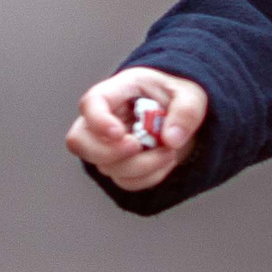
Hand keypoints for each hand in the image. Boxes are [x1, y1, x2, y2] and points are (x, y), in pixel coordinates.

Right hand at [66, 67, 209, 191]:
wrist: (182, 110)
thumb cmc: (179, 93)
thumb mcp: (191, 93)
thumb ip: (186, 111)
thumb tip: (171, 139)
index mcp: (119, 90)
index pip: (91, 103)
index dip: (98, 121)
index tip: (119, 133)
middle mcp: (106, 118)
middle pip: (80, 141)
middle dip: (110, 153)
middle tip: (139, 146)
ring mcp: (109, 144)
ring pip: (105, 167)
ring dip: (140, 167)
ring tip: (169, 152)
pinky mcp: (120, 164)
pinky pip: (124, 181)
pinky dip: (148, 178)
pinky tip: (165, 161)